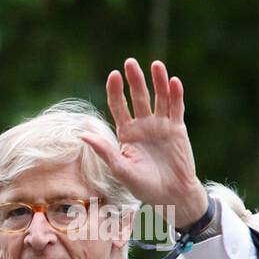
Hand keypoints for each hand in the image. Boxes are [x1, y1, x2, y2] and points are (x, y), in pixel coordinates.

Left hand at [81, 58, 208, 226]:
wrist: (169, 195)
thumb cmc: (142, 185)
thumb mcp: (119, 168)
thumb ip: (104, 150)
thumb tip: (81, 134)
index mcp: (126, 133)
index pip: (118, 106)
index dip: (115, 91)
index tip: (113, 75)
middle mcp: (142, 126)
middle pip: (138, 97)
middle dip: (135, 80)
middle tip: (130, 62)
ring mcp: (161, 126)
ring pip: (159, 98)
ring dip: (158, 81)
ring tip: (156, 65)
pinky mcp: (177, 129)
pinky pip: (176, 108)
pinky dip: (176, 95)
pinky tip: (173, 81)